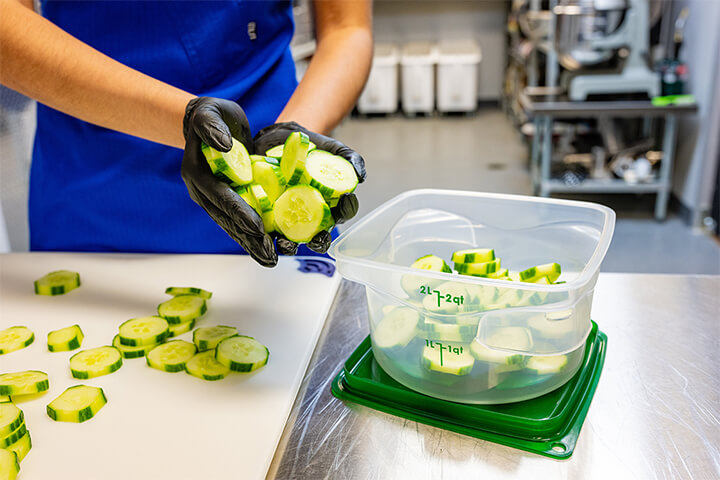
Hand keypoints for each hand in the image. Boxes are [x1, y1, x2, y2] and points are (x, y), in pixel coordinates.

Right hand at [182, 97, 277, 266]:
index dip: (239, 212)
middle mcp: (203, 192)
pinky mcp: (227, 201)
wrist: (208, 121)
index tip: (257, 227)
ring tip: (272, 259)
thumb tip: (223, 144)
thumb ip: (211, 127)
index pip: (220, 197)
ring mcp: (214, 199)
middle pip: (227, 220)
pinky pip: (239, 221)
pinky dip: (254, 236)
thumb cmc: (210, 114)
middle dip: (249, 239)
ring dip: (252, 244)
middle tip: (270, 256)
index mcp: (198, 174)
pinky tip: (271, 248)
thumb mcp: (209, 112)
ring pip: (233, 226)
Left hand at [253, 121, 365, 254]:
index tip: (346, 199)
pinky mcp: (267, 215)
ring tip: (286, 244)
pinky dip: (263, 235)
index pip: (344, 212)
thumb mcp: (333, 149)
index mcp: (331, 204)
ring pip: (292, 240)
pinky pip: (265, 229)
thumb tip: (361, 176)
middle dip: (319, 241)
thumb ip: (349, 159)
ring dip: (290, 246)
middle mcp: (312, 216)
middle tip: (318, 238)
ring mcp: (289, 218)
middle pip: (319, 236)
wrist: (280, 139)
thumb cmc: (311, 147)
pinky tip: (260, 233)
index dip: (347, 209)